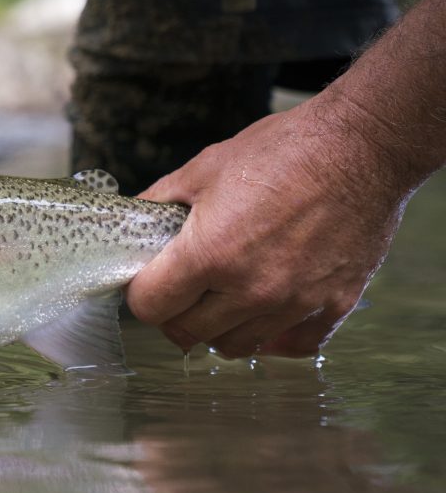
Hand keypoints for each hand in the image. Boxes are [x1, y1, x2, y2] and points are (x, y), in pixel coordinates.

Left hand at [125, 101, 408, 357]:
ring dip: (219, 327)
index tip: (147, 280)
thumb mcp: (204, 167)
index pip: (151, 307)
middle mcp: (252, 288)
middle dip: (174, 312)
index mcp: (211, 253)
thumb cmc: (283, 150)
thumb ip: (159, 201)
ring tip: (219, 297)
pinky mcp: (332, 306)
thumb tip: (131, 219)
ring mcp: (295, 302)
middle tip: (180, 288)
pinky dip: (271, 337)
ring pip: (236, 345)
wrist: (360, 146)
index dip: (141, 294)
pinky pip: (291, 346)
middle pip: (188, 333)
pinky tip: (263, 312)